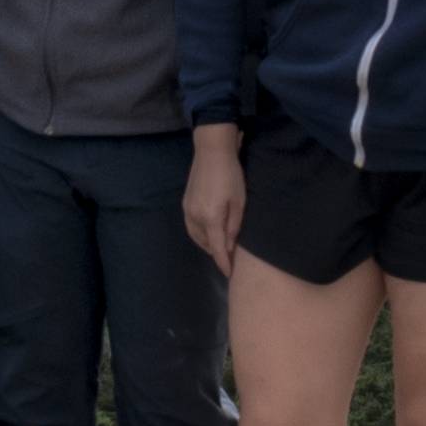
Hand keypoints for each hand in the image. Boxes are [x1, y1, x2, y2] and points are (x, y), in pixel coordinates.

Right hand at [182, 126, 245, 277]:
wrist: (211, 151)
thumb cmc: (231, 175)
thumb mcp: (240, 201)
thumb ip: (234, 226)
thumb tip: (230, 246)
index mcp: (211, 218)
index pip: (218, 248)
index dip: (223, 263)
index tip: (229, 274)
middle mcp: (196, 218)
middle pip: (205, 244)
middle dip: (216, 252)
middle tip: (229, 257)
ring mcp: (188, 210)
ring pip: (196, 236)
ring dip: (207, 244)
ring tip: (219, 246)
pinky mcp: (185, 203)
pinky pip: (191, 227)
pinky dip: (200, 234)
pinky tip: (208, 231)